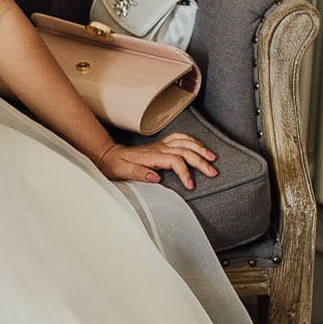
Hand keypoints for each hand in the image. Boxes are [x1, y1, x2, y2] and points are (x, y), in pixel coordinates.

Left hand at [99, 133, 218, 188]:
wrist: (109, 155)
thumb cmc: (115, 165)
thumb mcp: (123, 171)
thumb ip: (139, 173)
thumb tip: (156, 177)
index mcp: (151, 156)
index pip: (175, 161)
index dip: (185, 172)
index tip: (191, 185)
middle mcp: (158, 148)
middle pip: (185, 151)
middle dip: (200, 161)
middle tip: (213, 172)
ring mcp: (160, 145)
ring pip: (185, 142)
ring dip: (200, 149)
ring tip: (212, 158)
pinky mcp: (161, 145)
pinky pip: (179, 138)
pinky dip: (191, 140)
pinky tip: (199, 146)